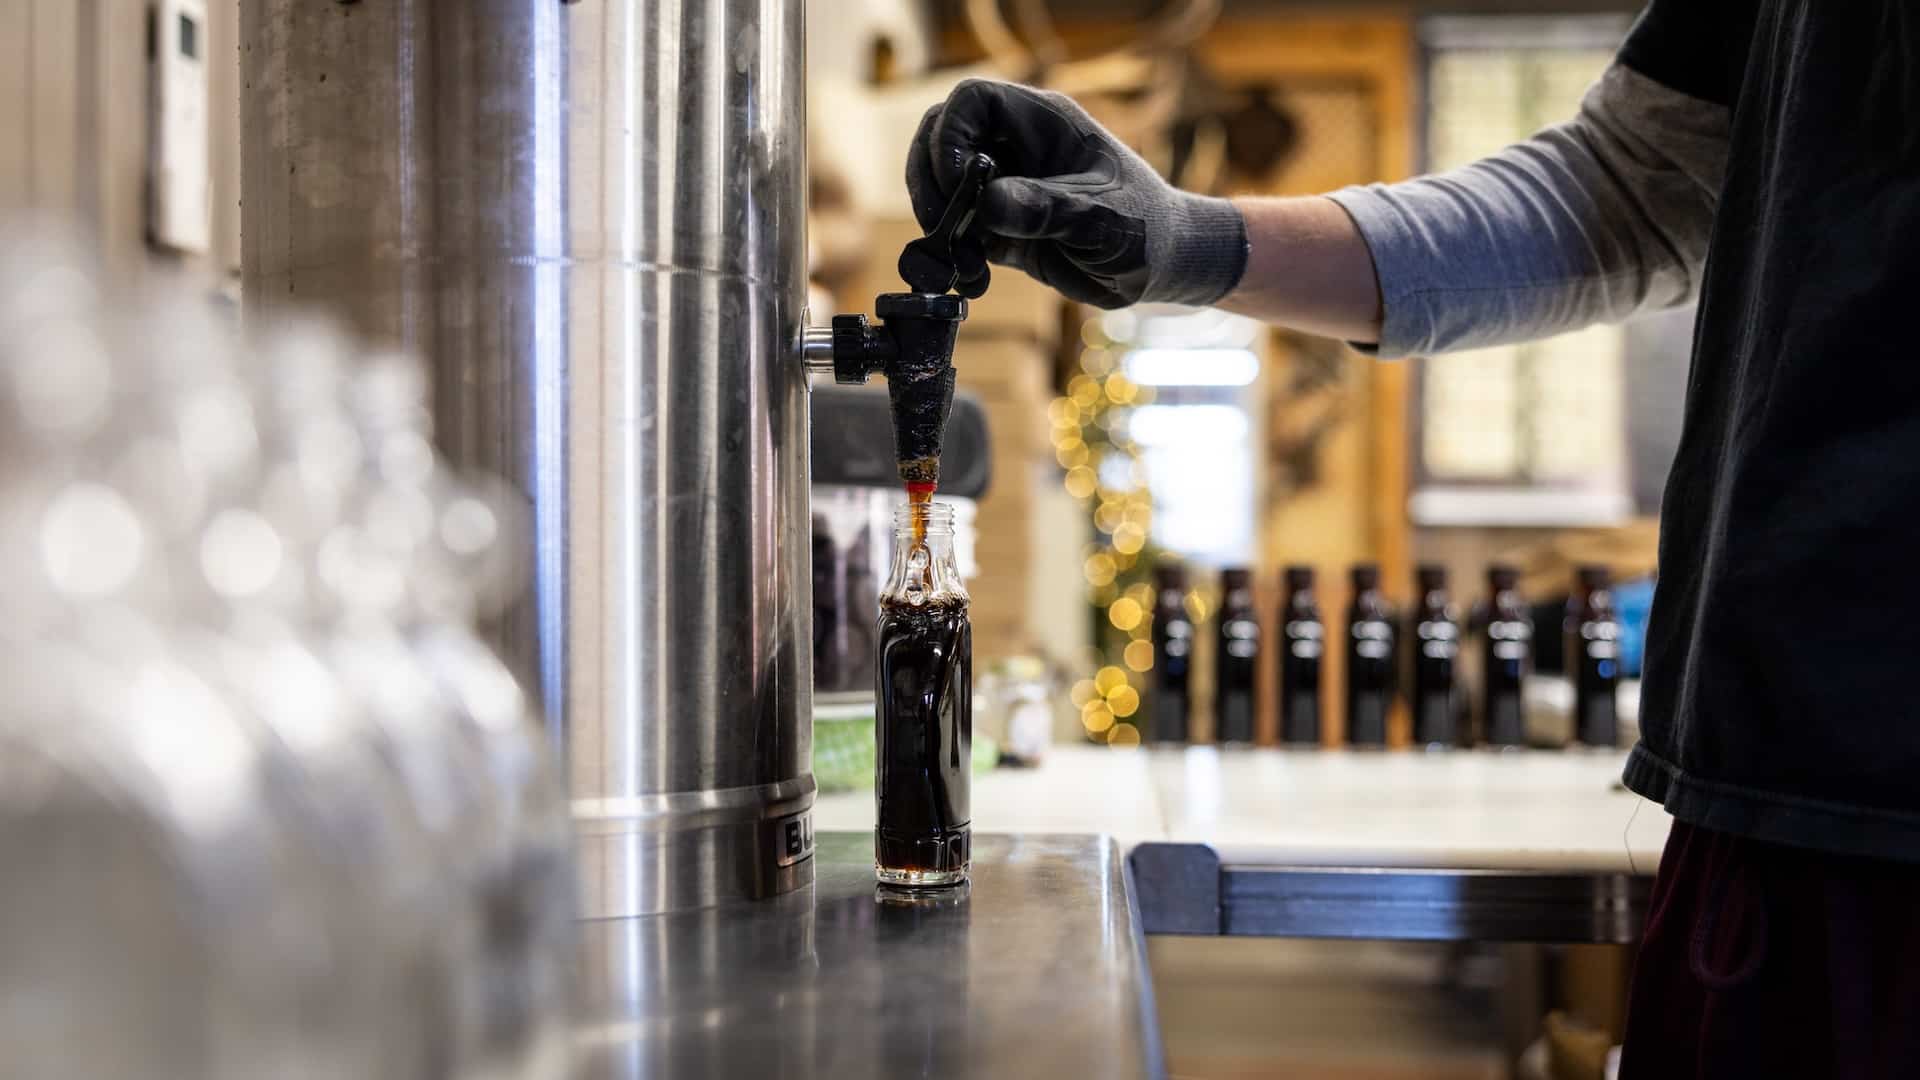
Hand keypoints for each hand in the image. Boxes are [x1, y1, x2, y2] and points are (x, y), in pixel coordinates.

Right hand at [906, 79, 1247, 308]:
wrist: (1162, 267)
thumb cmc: (1146, 228)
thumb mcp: (1101, 220)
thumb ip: (1047, 209)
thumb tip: (988, 206)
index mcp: (1043, 123)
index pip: (972, 102)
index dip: (950, 136)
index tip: (959, 182)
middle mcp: (1016, 147)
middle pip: (940, 141)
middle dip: (930, 184)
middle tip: (943, 227)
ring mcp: (1005, 187)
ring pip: (941, 190)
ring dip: (940, 229)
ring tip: (964, 267)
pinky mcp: (1002, 228)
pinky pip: (958, 234)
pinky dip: (954, 259)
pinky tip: (974, 282)